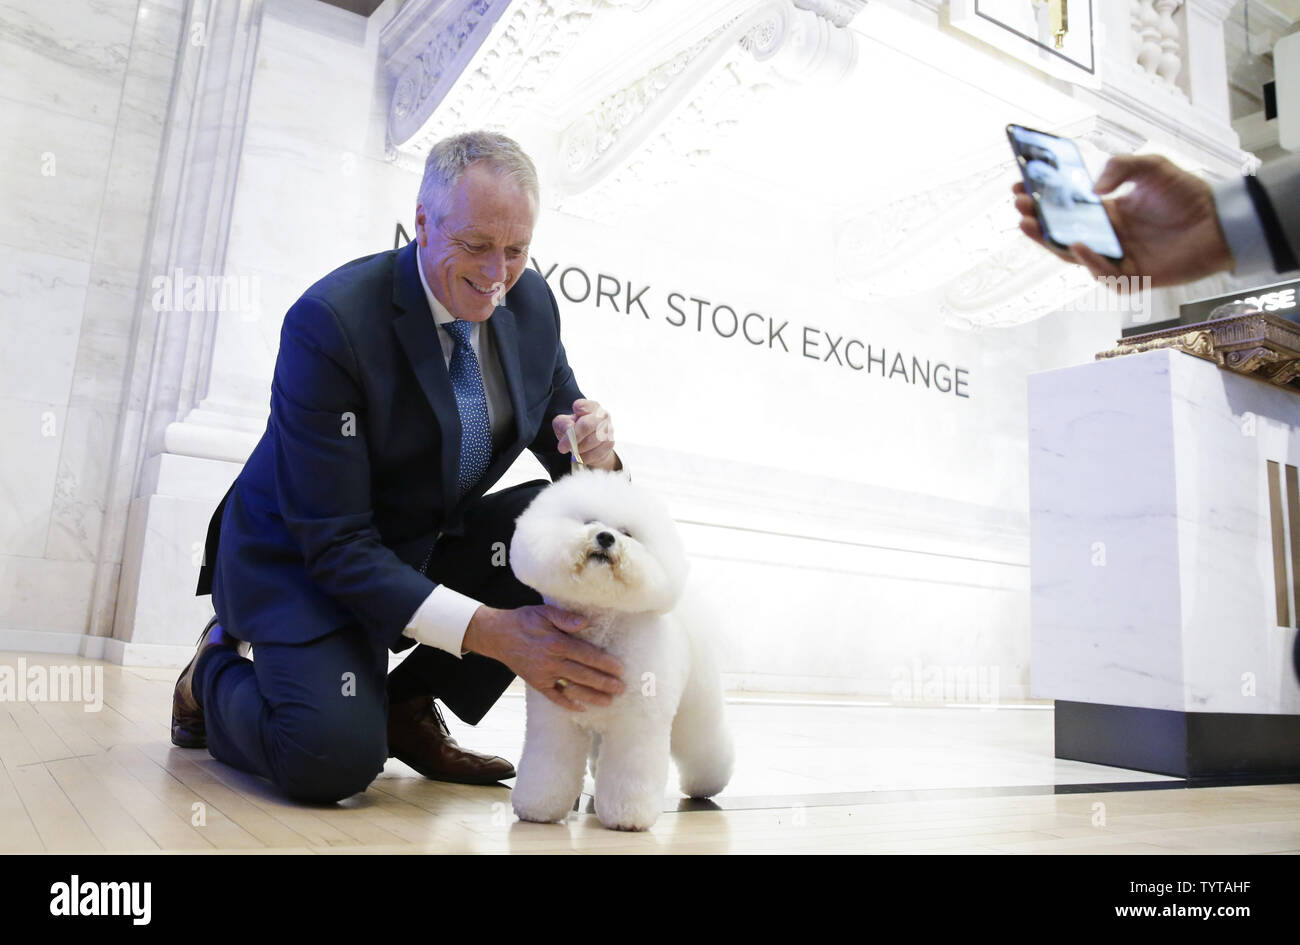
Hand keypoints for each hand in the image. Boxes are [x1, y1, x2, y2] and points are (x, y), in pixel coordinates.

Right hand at [462, 604, 624, 711]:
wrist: (497, 635)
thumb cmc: (524, 620)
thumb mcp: (544, 611)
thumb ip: (565, 618)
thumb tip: (585, 622)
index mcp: (556, 643)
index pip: (585, 654)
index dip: (604, 662)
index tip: (620, 669)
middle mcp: (550, 661)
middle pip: (582, 674)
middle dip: (603, 682)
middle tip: (621, 688)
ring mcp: (543, 675)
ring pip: (571, 688)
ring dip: (591, 696)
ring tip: (608, 701)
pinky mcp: (536, 683)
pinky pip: (554, 697)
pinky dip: (567, 703)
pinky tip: (582, 708)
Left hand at [554, 398, 620, 470]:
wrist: (588, 445)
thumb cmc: (575, 430)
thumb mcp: (563, 424)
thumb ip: (563, 423)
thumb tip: (569, 428)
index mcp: (590, 406)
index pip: (581, 406)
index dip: (575, 413)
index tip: (569, 422)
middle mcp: (602, 415)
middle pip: (587, 425)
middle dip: (573, 438)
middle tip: (562, 447)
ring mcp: (608, 429)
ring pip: (592, 441)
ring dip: (579, 449)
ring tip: (573, 451)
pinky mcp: (610, 443)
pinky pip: (597, 452)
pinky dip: (586, 457)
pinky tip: (581, 456)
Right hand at [1012, 153, 1233, 288]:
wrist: (1221, 221)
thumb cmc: (1187, 194)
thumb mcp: (1152, 166)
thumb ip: (1121, 167)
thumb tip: (1092, 188)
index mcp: (1108, 212)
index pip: (1067, 208)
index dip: (1044, 200)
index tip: (1022, 187)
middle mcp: (1108, 236)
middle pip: (1062, 232)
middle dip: (1037, 220)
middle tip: (1019, 207)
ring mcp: (1118, 256)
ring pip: (1074, 255)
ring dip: (1050, 242)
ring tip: (1030, 226)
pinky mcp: (1133, 275)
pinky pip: (1103, 273)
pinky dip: (1089, 261)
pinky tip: (1076, 245)